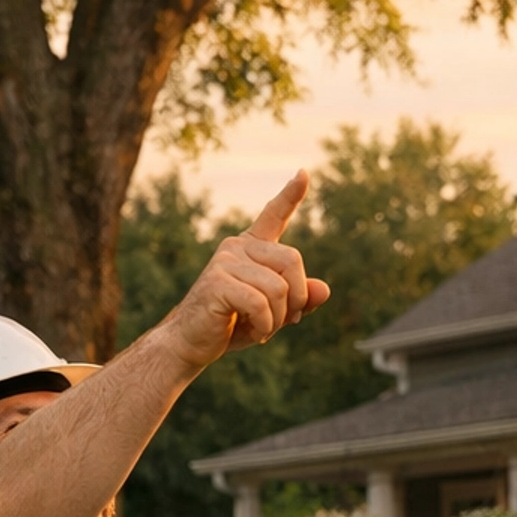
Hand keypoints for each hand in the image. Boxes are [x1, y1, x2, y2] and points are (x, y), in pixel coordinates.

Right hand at [170, 172, 330, 371]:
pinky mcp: (217, 281)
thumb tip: (324, 290)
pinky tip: (253, 332)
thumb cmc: (233, 326)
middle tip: (283, 321)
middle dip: (297, 299)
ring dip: (278, 319)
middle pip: (293, 261)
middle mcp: (237, 246)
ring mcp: (226, 261)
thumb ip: (300, 300)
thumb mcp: (275, 313)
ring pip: (279, 288)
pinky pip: (261, 303)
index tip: (304, 173)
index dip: (290, 196)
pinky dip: (264, 326)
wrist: (191, 344)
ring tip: (262, 329)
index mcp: (251, 247)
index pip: (273, 215)